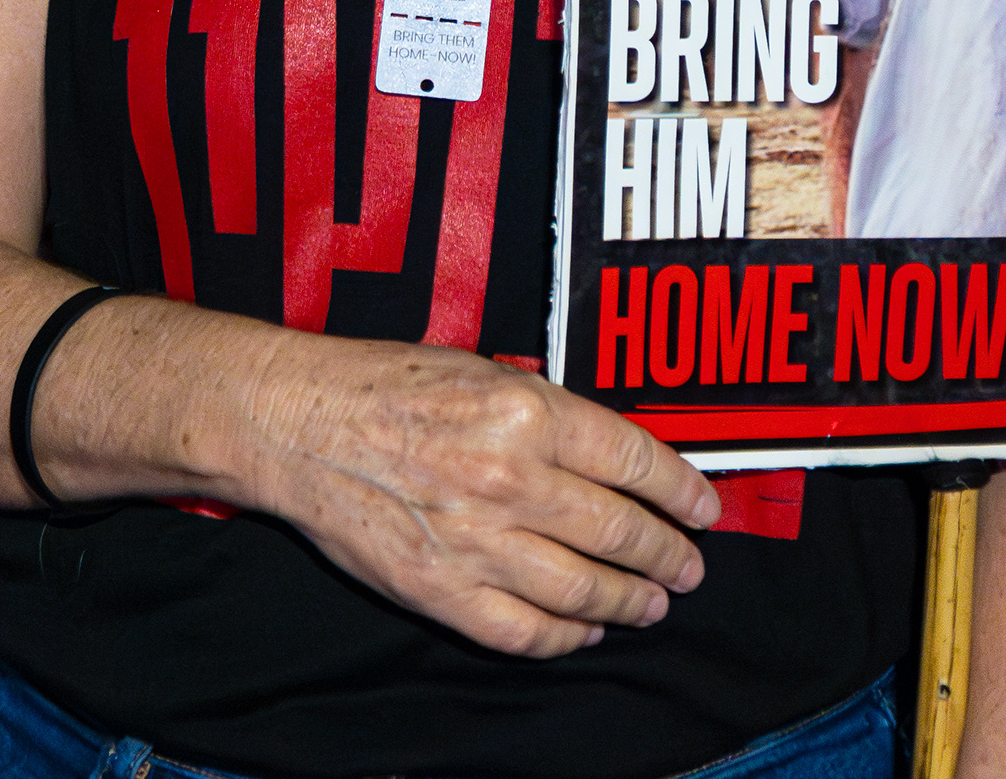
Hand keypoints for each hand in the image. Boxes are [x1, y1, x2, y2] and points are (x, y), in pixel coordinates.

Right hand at [234, 328, 717, 657]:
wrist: (301, 424)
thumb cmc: (387, 383)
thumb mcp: (482, 368)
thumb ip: (547, 411)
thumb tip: (610, 451)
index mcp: (526, 411)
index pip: (632, 458)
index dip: (679, 489)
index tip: (704, 508)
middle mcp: (510, 478)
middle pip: (618, 530)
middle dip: (666, 552)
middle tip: (690, 564)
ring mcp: (477, 542)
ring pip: (582, 589)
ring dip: (630, 601)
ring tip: (654, 603)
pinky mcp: (442, 591)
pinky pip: (524, 631)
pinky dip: (566, 637)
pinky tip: (586, 631)